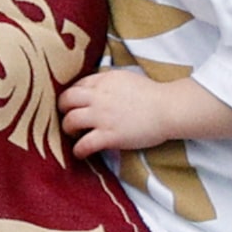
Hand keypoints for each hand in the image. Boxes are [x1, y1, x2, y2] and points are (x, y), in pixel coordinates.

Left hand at [59, 68, 180, 158]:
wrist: (168, 109)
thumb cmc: (153, 94)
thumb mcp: (126, 78)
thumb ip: (109, 82)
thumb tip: (97, 89)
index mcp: (104, 80)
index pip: (77, 85)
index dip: (72, 95)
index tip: (74, 104)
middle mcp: (99, 97)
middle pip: (66, 100)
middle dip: (62, 109)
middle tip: (67, 117)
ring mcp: (102, 117)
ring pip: (70, 121)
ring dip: (67, 129)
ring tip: (73, 134)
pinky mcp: (109, 136)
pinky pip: (84, 144)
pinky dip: (78, 150)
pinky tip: (80, 153)